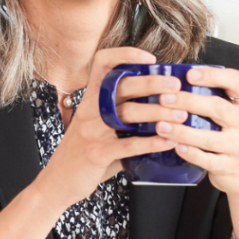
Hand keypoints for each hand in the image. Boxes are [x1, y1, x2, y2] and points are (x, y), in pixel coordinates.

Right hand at [38, 47, 183, 208]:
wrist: (57, 183)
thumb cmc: (83, 154)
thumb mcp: (96, 127)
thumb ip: (121, 117)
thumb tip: (159, 109)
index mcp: (90, 98)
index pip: (103, 63)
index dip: (126, 55)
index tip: (150, 59)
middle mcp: (90, 109)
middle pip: (122, 85)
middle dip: (153, 83)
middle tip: (176, 87)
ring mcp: (92, 131)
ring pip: (129, 113)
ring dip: (159, 113)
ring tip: (181, 116)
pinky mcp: (97, 153)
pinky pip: (129, 145)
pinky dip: (152, 142)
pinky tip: (169, 142)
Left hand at [152, 66, 238, 200]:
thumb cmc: (231, 138)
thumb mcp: (230, 116)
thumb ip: (210, 100)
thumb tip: (171, 84)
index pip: (235, 81)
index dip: (213, 75)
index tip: (189, 75)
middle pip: (218, 108)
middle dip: (189, 101)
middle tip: (164, 99)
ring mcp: (238, 146)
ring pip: (211, 138)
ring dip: (183, 131)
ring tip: (161, 126)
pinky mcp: (229, 167)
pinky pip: (209, 161)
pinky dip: (192, 154)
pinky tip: (176, 147)